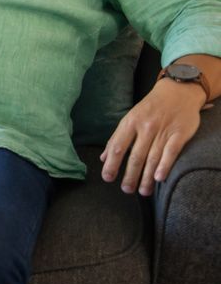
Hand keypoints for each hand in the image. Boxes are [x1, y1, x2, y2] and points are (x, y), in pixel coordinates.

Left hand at [100, 79, 206, 195]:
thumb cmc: (149, 108)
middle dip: (130, 175)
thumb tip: (103, 158)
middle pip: (135, 156)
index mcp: (130, 123)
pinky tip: (158, 178)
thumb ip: (116, 139)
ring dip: (146, 177)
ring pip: (152, 157)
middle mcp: (145, 127)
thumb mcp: (129, 118)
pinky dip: (165, 165)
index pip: (117, 147)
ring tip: (142, 191)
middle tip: (126, 190)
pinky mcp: (180, 133)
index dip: (111, 164)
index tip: (107, 178)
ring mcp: (163, 130)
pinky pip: (171, 151)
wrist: (177, 91)